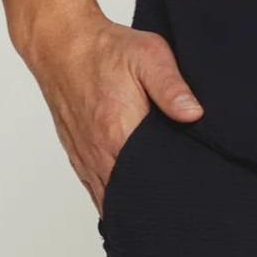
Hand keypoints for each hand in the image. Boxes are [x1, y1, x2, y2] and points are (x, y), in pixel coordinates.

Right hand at [16, 6, 203, 210]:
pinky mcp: (77, 155)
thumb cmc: (105, 49)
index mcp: (119, 132)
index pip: (148, 181)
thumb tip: (194, 114)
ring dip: (132, 207)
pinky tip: (130, 205)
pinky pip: (95, 190)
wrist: (62, 45)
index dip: (169, 193)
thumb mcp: (148, 55)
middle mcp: (98, 151)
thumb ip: (172, 86)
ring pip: (110, 200)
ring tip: (158, 212)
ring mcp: (85, 157)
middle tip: (180, 211)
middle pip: (129, 198)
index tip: (188, 198)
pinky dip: (113, 200)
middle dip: (154, 206)